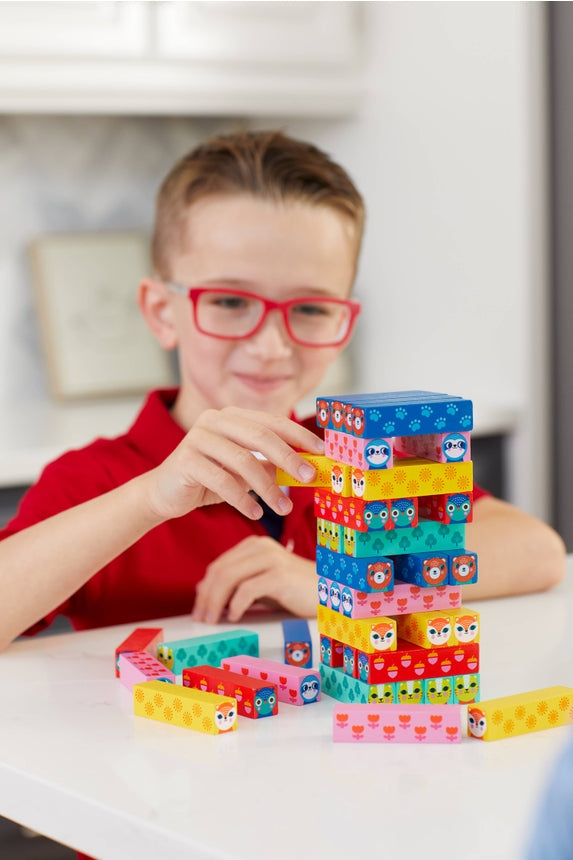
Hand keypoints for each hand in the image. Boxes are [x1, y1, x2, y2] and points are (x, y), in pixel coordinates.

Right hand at [142, 407, 323, 521]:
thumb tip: (308, 469)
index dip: (300, 435)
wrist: (164, 494)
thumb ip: (271, 466)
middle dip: (289, 458)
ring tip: (282, 508)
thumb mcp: (245, 472)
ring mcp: (198, 437)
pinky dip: (243, 499)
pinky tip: (255, 513)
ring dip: (268, 487)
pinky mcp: (186, 460)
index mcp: (232, 416)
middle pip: (261, 436)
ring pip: (244, 461)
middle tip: (309, 478)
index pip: (273, 421)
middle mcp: (214, 420)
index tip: (323, 452)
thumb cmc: (210, 480)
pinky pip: (222, 480)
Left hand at [190, 535, 316, 623]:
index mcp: (254, 546)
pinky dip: (236, 605)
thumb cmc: (295, 590)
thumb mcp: (262, 585)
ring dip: (216, 602)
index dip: (204, 589)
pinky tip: (234, 616)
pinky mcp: (280, 575)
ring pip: (229, 578)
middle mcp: (260, 547)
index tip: (198, 610)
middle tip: (201, 618)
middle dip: (206, 597)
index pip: (219, 565)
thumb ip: (237, 585)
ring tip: (213, 620)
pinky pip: (248, 589)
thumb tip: (204, 593)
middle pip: (220, 570)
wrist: (330, 591)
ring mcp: (271, 559)